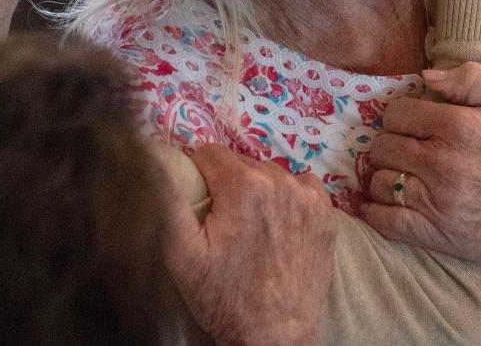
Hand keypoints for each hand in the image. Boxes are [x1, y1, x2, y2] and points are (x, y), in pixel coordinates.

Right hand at [161, 144, 336, 345]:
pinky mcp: (327, 214)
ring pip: (271, 174)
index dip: (200, 176)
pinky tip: (280, 224)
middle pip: (241, 164)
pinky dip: (290, 197)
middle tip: (225, 223)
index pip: (210, 154)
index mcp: (244, 185)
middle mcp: (281, 181)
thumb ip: (168, 200)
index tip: (202, 205)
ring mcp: (309, 198)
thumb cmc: (223, 297)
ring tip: (252, 227)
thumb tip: (152, 159)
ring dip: (259, 191)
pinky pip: (303, 187)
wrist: (274, 337)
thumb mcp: (182, 253)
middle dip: (229, 185)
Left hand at [361, 62, 480, 264]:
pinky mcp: (440, 235)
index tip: (413, 122)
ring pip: (380, 181)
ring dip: (385, 175)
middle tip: (407, 146)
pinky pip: (387, 223)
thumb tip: (426, 77)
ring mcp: (438, 202)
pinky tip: (375, 204)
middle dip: (391, 142)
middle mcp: (442, 163)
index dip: (401, 114)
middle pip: (383, 146)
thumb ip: (473, 79)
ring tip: (401, 173)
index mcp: (459, 126)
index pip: (396, 114)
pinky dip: (373, 212)